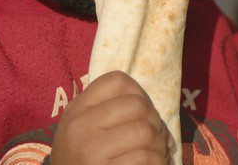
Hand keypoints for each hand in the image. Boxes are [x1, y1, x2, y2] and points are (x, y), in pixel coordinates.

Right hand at [50, 71, 173, 163]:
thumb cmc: (81, 161)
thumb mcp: (83, 130)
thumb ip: (111, 114)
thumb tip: (159, 122)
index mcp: (78, 109)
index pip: (117, 81)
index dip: (140, 94)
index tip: (143, 115)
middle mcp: (81, 125)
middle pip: (137, 105)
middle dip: (156, 123)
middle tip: (157, 140)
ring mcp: (90, 150)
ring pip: (144, 132)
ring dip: (160, 146)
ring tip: (157, 155)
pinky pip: (143, 158)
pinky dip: (157, 163)